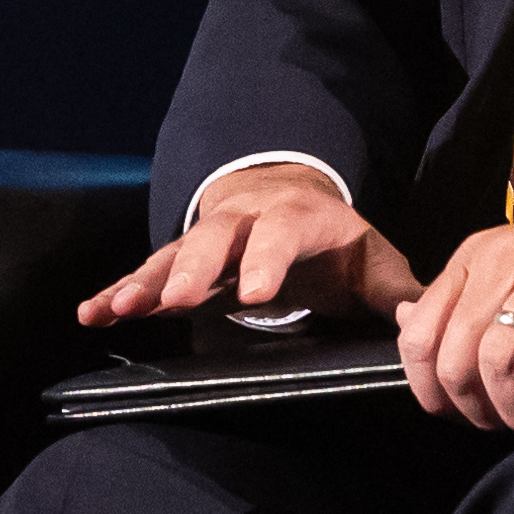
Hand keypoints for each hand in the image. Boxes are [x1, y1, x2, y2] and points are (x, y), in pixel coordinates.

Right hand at [81, 162, 423, 327]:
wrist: (289, 193)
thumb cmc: (335, 242)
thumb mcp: (372, 260)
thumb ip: (398, 291)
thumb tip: (423, 320)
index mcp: (295, 219)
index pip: (280, 235)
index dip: (266, 260)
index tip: (254, 295)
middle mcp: (243, 223)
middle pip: (214, 239)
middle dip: (193, 269)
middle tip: (175, 301)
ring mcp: (206, 239)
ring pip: (171, 256)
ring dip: (143, 283)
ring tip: (114, 310)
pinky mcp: (179, 259)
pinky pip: (145, 274)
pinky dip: (117, 291)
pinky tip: (90, 314)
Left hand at [396, 179, 513, 432]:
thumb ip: (463, 298)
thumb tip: (405, 321)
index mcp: (477, 259)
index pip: (418, 338)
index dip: (432, 392)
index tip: (463, 416)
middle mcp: (503, 262)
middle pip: (452, 359)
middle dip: (474, 409)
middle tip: (507, 424)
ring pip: (495, 361)